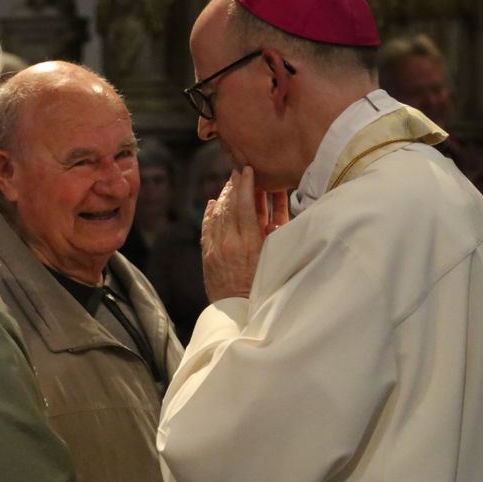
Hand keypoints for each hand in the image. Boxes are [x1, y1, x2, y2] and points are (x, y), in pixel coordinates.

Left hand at [200, 167, 287, 301]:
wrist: (241, 311)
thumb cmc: (265, 286)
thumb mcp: (276, 258)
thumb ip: (276, 234)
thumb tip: (274, 213)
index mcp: (250, 242)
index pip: (245, 204)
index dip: (246, 184)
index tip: (247, 170)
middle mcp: (230, 242)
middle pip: (229, 206)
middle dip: (233, 186)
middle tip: (237, 171)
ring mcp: (215, 249)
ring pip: (217, 215)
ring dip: (223, 197)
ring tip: (229, 185)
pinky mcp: (207, 256)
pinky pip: (207, 228)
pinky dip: (210, 214)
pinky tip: (213, 203)